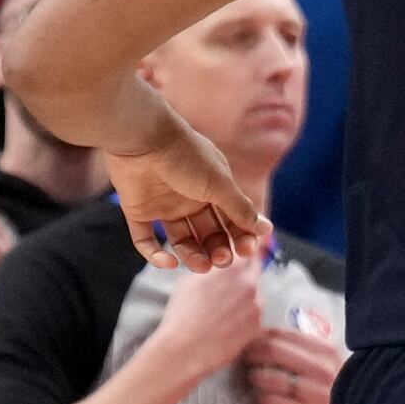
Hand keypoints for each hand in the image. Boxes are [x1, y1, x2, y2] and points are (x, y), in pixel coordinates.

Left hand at [105, 110, 267, 270]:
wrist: (143, 138)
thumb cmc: (186, 155)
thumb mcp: (219, 183)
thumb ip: (240, 208)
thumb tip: (266, 228)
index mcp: (212, 187)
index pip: (230, 219)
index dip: (240, 236)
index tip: (247, 250)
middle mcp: (189, 198)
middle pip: (208, 233)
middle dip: (218, 249)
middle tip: (222, 259)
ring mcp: (163, 205)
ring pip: (182, 241)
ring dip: (193, 257)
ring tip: (201, 265)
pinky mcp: (138, 212)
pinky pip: (147, 241)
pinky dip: (156, 256)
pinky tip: (169, 261)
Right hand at [148, 251, 263, 379]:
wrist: (184, 350)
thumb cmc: (182, 315)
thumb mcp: (193, 278)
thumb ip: (214, 266)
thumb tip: (222, 261)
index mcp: (233, 266)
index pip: (254, 246)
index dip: (254, 245)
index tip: (258, 242)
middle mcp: (249, 282)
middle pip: (255, 271)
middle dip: (245, 276)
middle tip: (228, 289)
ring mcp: (257, 304)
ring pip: (255, 295)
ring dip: (245, 299)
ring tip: (222, 313)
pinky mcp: (258, 326)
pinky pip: (255, 316)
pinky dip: (246, 318)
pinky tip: (227, 326)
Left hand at [245, 325, 344, 403]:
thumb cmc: (340, 390)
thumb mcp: (332, 363)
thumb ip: (310, 349)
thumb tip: (276, 337)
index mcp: (326, 352)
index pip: (285, 334)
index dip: (263, 335)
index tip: (251, 338)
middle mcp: (320, 369)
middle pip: (275, 351)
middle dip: (253, 352)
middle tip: (244, 356)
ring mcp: (314, 392)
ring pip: (272, 377)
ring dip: (255, 376)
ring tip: (252, 377)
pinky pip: (274, 402)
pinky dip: (264, 398)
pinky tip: (262, 397)